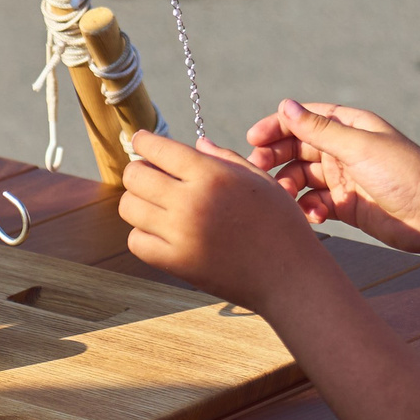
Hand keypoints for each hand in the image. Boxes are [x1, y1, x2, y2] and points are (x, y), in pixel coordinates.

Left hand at [117, 132, 325, 314]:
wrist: (291, 278)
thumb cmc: (281, 225)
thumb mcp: (260, 181)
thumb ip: (224, 158)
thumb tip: (197, 142)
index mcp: (211, 175)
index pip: (156, 148)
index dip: (143, 141)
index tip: (141, 142)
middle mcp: (190, 202)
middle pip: (134, 175)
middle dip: (139, 170)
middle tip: (151, 174)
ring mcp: (180, 235)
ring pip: (128, 206)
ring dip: (138, 201)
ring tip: (156, 203)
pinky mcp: (176, 264)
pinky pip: (136, 241)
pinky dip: (142, 234)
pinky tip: (160, 231)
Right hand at [243, 100, 419, 257]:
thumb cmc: (405, 175)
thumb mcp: (359, 147)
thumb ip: (320, 129)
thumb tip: (285, 106)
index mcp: (351, 127)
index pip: (305, 120)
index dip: (277, 127)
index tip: (254, 140)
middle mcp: (345, 150)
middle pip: (299, 148)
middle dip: (277, 158)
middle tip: (260, 171)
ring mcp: (345, 178)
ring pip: (303, 178)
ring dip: (290, 186)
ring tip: (286, 197)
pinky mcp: (348, 206)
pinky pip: (316, 203)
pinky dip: (309, 208)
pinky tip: (312, 215)